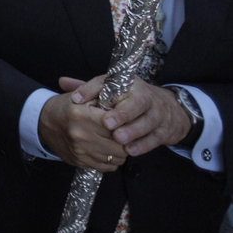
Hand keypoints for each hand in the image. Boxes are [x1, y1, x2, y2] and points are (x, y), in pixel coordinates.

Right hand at [38, 76, 124, 170]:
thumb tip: (127, 112)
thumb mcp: (83, 97)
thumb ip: (104, 102)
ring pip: (116, 159)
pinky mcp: (79, 162)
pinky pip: (106, 167)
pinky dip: (110, 161)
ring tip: (115, 143)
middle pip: (120, 147)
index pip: (117, 127)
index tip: (127, 124)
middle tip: (124, 135)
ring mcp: (80, 151)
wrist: (43, 122)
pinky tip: (106, 150)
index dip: (126, 126)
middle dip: (126, 141)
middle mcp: (81, 135)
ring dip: (120, 152)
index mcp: (83, 116)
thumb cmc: (66, 107)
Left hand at [74, 75, 192, 157]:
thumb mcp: (113, 89)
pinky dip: (143, 145)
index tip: (77, 100)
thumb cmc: (132, 99)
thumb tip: (62, 82)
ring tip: (118, 139)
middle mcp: (145, 96)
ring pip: (147, 121)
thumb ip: (89, 88)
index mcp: (129, 84)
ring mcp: (157, 113)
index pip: (109, 82)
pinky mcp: (164, 130)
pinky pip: (155, 138)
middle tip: (107, 124)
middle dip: (122, 113)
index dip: (92, 90)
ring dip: (133, 131)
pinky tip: (130, 151)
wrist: (170, 109)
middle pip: (136, 103)